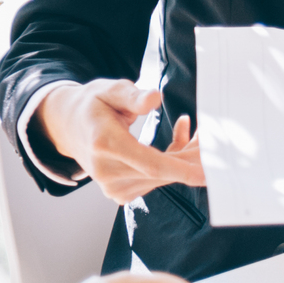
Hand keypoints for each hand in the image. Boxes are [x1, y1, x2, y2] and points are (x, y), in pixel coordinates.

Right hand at [37, 79, 206, 202]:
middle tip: (215, 135)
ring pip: (164, 176)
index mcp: (105, 144)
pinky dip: (173, 162)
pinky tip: (180, 138)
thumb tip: (154, 98)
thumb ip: (132, 95)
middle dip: (194, 157)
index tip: (209, 173)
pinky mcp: (121, 193)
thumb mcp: (110, 90)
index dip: (182, 169)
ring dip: (186, 157)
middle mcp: (107, 171)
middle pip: (163, 171)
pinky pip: (157, 179)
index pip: (151, 165)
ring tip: (198, 132)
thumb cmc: (94, 105)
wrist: (68, 127)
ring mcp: (113, 186)